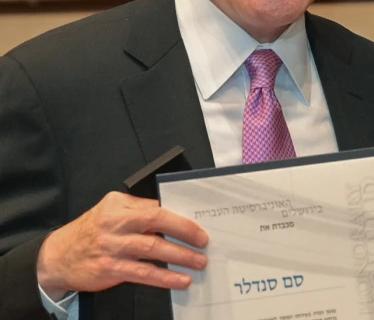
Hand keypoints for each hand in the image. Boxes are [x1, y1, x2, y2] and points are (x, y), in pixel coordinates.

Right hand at [36, 191, 208, 299]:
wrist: (56, 257)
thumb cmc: (90, 232)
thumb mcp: (109, 211)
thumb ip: (137, 210)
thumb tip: (172, 214)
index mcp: (118, 206)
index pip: (155, 207)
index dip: (180, 217)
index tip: (200, 224)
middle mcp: (115, 224)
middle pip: (157, 222)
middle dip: (185, 231)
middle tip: (204, 241)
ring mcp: (112, 247)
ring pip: (154, 249)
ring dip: (180, 256)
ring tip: (199, 262)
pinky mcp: (110, 269)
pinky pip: (144, 273)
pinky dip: (165, 277)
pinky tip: (180, 280)